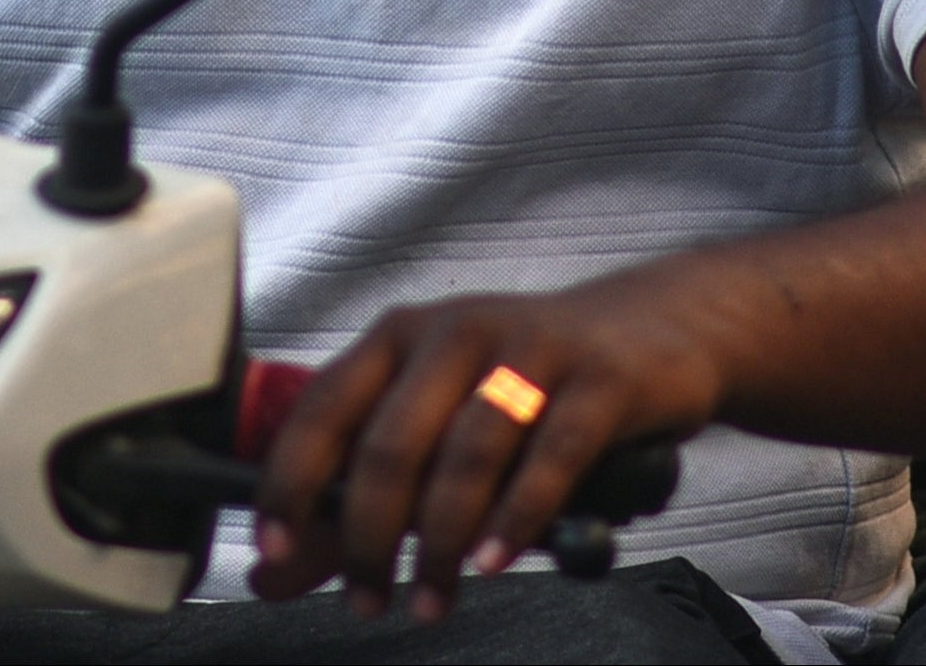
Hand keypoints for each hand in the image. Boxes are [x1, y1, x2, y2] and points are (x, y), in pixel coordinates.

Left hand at [246, 281, 721, 625]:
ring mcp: (532, 349)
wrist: (652, 326)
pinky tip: (495, 561)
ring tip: (434, 598)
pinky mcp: (599, 378)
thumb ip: (354, 503)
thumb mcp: (435, 424)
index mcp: (401, 335)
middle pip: (392, 443)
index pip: (322, 407)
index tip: (274, 554)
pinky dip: (515, 519)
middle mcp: (457, 331)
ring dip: (441, 544)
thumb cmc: (525, 384)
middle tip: (369, 599)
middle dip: (370, 538)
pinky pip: (549, 456)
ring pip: (467, 455)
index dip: (290, 484)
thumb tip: (275, 578)